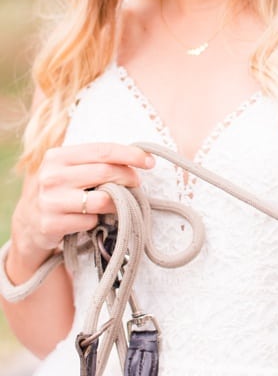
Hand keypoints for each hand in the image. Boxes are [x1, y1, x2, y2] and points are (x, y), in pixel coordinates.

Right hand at [7, 143, 154, 278]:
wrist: (29, 222)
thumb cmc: (62, 190)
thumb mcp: (72, 168)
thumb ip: (98, 161)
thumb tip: (140, 158)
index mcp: (57, 156)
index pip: (103, 150)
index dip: (130, 154)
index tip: (149, 162)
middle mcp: (50, 176)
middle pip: (105, 172)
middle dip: (129, 177)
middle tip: (137, 183)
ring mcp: (49, 201)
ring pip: (102, 199)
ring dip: (117, 202)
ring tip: (116, 202)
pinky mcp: (51, 224)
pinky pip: (91, 221)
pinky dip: (98, 220)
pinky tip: (91, 218)